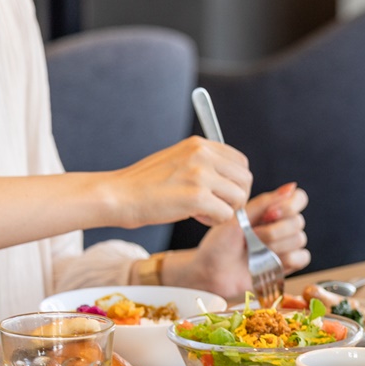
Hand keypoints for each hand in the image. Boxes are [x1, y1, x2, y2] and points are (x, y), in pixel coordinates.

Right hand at [107, 137, 251, 228]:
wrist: (118, 195)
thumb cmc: (146, 183)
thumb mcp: (178, 160)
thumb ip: (204, 163)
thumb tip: (232, 177)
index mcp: (199, 144)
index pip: (240, 161)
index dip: (235, 181)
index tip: (220, 192)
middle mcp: (202, 154)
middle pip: (245, 179)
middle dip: (235, 197)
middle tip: (215, 205)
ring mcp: (200, 174)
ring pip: (239, 197)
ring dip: (226, 209)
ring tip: (203, 211)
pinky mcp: (197, 197)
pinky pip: (226, 214)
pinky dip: (214, 221)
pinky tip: (196, 217)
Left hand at [167, 184, 310, 296]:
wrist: (211, 272)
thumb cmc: (219, 243)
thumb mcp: (238, 218)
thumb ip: (265, 202)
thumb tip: (292, 186)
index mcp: (270, 211)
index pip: (299, 199)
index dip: (290, 205)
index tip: (270, 214)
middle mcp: (280, 226)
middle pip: (298, 221)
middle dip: (275, 230)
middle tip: (253, 236)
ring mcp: (285, 246)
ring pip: (300, 239)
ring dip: (276, 245)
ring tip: (255, 251)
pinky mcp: (287, 265)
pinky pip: (303, 257)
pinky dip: (288, 258)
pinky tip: (269, 262)